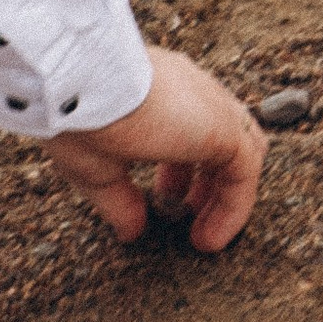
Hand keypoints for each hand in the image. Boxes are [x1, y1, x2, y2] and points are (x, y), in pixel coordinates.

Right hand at [43, 46, 266, 252]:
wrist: (81, 83)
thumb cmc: (77, 114)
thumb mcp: (97, 167)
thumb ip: (120, 200)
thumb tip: (131, 229)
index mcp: (161, 91)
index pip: (189, 125)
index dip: (181, 167)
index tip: (162, 196)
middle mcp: (191, 92)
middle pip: (222, 138)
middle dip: (207, 183)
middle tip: (185, 215)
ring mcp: (211, 105)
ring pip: (241, 152)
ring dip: (225, 197)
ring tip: (203, 235)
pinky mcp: (225, 127)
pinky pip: (245, 173)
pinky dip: (233, 209)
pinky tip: (208, 238)